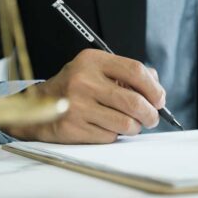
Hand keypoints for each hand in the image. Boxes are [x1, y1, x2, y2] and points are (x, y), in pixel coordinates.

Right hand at [4, 49, 164, 143]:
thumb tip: (157, 88)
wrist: (38, 105)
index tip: (159, 99)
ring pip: (126, 123)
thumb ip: (127, 73)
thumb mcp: (97, 69)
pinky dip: (114, 135)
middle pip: (134, 102)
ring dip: (134, 127)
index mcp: (93, 61)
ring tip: (128, 123)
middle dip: (150, 114)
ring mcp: (77, 106)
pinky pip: (110, 137)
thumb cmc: (76, 87)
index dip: (154, 88)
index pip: (135, 71)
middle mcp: (84, 81)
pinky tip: (104, 127)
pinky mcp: (72, 128)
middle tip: (151, 118)